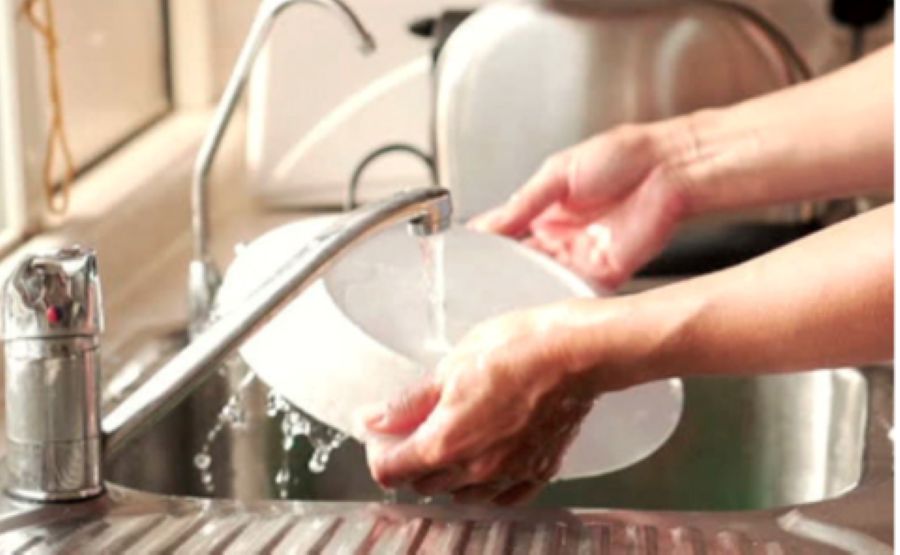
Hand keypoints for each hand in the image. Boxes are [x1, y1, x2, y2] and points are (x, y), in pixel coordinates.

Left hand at [362, 300, 635, 504]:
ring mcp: (510, 475)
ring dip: (447, 475)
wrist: (576, 353)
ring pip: (461, 494)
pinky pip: (504, 497)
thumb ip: (407, 404)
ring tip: (454, 437)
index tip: (383, 431)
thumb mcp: (449, 367)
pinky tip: (488, 459)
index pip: (389, 471)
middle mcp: (476, 471)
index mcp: (446, 443)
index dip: (379, 451)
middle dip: (411, 460)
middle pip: (422, 485)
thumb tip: (371, 421)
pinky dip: (488, 485)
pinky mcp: (539, 471)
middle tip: (416, 426)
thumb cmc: (516, 350)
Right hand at [470, 122, 694, 287]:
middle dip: (503, 273)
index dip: (486, 246)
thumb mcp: (557, 173)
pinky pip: (575, 290)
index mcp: (546, 209)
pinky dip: (558, 296)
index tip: (463, 258)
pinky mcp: (605, 271)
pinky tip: (539, 298)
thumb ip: (522, 204)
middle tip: (478, 282)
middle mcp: (562, 236)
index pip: (507, 232)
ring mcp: (582, 255)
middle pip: (523, 262)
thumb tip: (487, 224)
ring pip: (545, 280)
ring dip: (527, 286)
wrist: (669, 167)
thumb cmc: (624, 155)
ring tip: (502, 294)